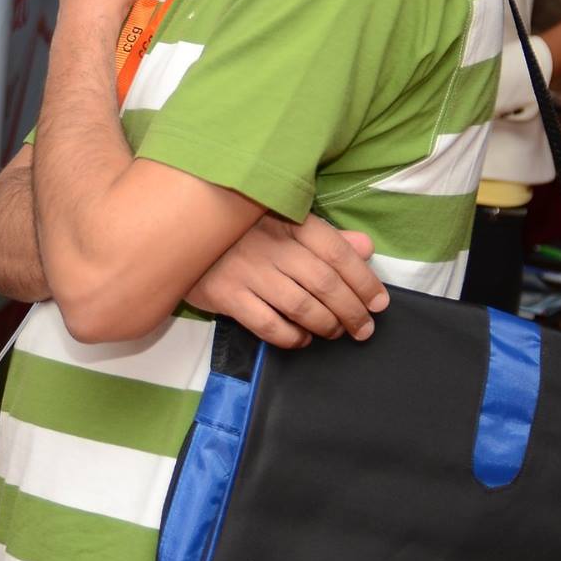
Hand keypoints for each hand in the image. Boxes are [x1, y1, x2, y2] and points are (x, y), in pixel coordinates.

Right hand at [183, 213, 384, 348]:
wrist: (180, 237)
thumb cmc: (242, 233)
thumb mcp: (285, 224)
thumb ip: (327, 238)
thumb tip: (366, 247)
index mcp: (289, 221)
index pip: (337, 252)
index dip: (364, 281)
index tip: (379, 303)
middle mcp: (270, 245)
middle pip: (325, 283)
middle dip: (352, 311)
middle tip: (364, 329)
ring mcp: (247, 271)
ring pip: (301, 307)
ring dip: (326, 326)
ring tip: (335, 333)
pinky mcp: (226, 295)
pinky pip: (269, 325)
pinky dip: (293, 338)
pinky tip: (302, 339)